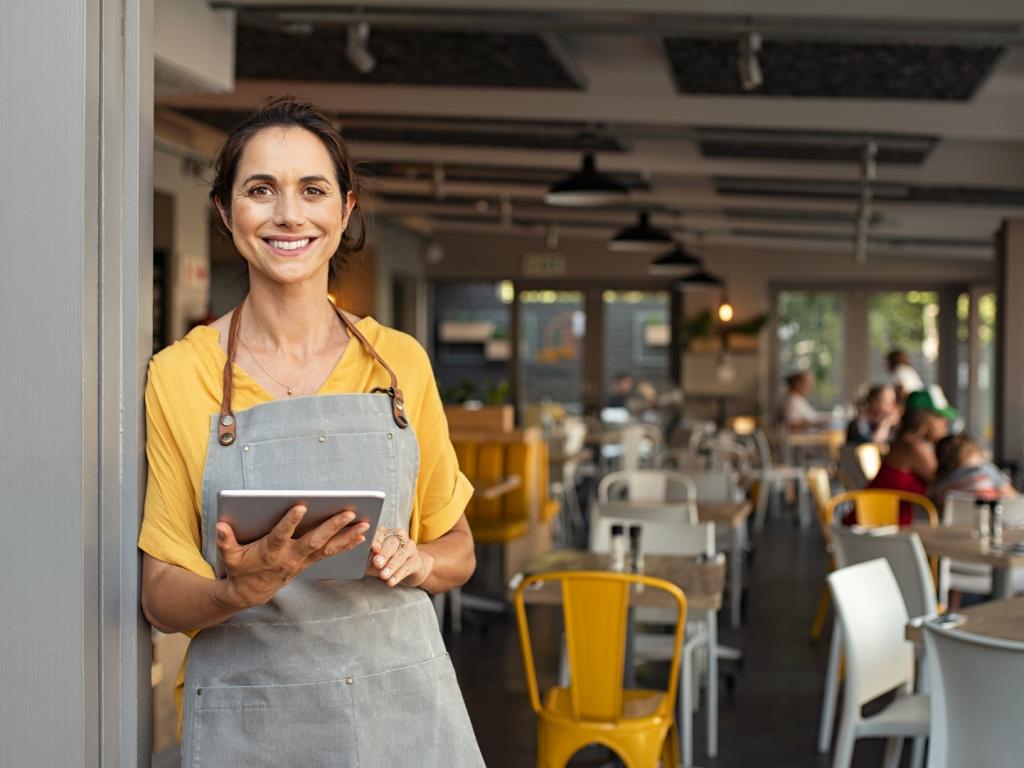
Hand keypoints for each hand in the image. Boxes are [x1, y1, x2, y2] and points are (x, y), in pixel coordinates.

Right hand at [216, 504, 369, 607]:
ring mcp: (302, 561)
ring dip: (347, 536)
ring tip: (365, 524)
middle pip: (314, 540)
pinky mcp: (309, 562)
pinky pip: (331, 553)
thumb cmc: (240, 569)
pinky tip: (361, 535)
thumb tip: (220, 525)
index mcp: (270, 552)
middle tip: (349, 512)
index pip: (281, 535)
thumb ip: (225, 540)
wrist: (250, 593)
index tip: (301, 506)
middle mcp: (290, 557)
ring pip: (328, 547)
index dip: (290, 522)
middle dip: (332, 526)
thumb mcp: (229, 556)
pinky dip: (346, 544)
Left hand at [366, 526, 433, 587]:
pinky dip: (398, 575)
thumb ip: (367, 558)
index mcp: (385, 533)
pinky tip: (391, 581)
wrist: (408, 568)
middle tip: (377, 563)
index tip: (373, 549)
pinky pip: (407, 567)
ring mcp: (410, 548)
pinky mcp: (416, 560)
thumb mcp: (374, 560)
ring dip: (391, 566)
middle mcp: (399, 537)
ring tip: (383, 576)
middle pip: (391, 543)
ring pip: (401, 555)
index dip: (376, 540)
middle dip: (384, 554)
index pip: (379, 534)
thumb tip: (358, 561)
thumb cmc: (385, 562)